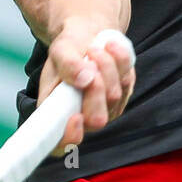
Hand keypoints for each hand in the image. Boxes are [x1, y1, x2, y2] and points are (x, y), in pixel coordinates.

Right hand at [37, 18, 135, 156]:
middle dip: (96, 87)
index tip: (76, 117)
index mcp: (55, 113)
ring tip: (94, 48)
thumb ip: (68, 64)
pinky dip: (120, 62)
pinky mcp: (122, 98)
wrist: (87, 37)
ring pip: (114, 96)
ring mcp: (104, 110)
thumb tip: (84, 80)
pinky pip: (127, 83)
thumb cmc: (68, 48)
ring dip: (106, 67)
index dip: (68, 138)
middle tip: (89, 59)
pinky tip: (109, 49)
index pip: (59, 145)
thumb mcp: (61, 49)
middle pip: (96, 119)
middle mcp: (80, 117)